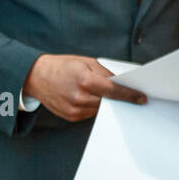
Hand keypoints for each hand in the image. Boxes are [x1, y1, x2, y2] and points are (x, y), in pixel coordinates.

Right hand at [20, 54, 146, 121]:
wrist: (37, 77)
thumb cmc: (62, 66)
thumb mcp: (86, 62)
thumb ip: (105, 73)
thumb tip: (122, 82)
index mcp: (84, 80)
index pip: (114, 91)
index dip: (130, 95)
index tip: (142, 98)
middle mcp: (79, 98)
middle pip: (109, 101)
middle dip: (117, 98)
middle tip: (125, 93)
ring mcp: (74, 110)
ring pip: (101, 109)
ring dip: (105, 102)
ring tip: (98, 92)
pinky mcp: (71, 117)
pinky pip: (90, 114)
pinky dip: (93, 106)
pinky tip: (88, 97)